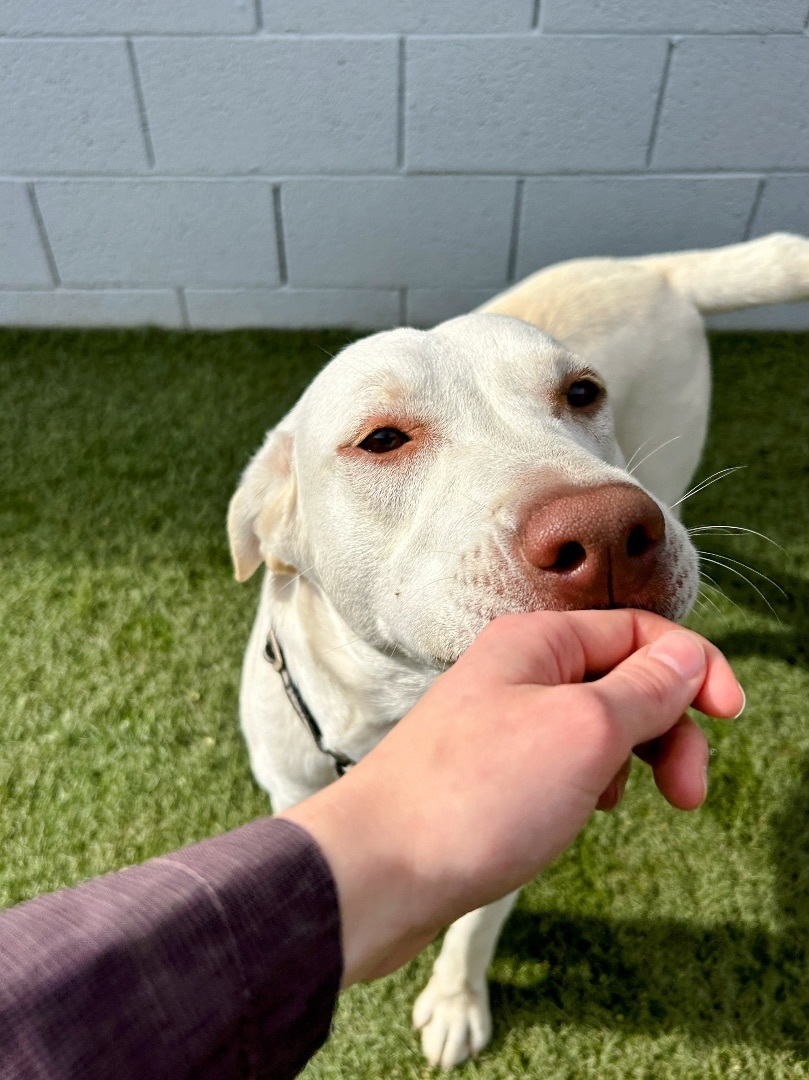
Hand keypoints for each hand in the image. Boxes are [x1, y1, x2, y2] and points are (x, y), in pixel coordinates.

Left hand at [281, 609, 742, 985]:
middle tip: (689, 794)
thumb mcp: (585, 732)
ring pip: (594, 727)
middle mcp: (517, 672)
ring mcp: (500, 722)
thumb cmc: (475, 796)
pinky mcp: (489, 772)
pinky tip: (579, 814)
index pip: (641, 630)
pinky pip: (561, 763)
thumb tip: (687, 654)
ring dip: (629, 761)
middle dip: (668, 729)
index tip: (732, 718)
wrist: (377, 871)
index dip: (695, 668)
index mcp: (538, 642)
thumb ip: (645, 687)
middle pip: (623, 680)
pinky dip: (588, 786)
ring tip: (617, 806)